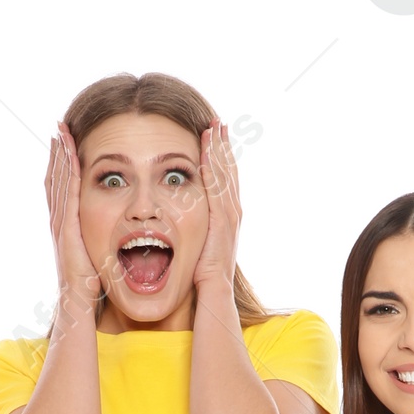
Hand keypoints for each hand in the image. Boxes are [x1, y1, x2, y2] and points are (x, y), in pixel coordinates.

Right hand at [44, 123, 99, 310]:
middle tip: (59, 127)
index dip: (62, 164)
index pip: (62, 187)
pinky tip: (71, 156)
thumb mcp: (96, 255)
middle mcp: (59, 221)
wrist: (80, 305)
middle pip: (55, 178)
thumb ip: (100, 240)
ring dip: (60, 156)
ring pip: (59, 182)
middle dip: (57, 152)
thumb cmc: (91, 285)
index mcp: (66, 226)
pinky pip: (68, 195)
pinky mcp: (67, 230)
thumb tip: (115, 232)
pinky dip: (68, 174)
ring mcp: (61, 225)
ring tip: (61, 133)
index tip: (65, 142)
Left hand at [194, 119, 240, 294]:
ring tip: (214, 127)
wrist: (213, 291)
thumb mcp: (200, 245)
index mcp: (227, 216)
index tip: (216, 137)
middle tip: (218, 122)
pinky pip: (216, 185)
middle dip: (223, 146)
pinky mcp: (222, 219)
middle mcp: (232, 211)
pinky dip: (213, 165)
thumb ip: (196, 228)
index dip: (221, 158)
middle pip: (228, 171)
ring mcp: (229, 214)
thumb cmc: (203, 274)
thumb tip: (180, 218)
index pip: (225, 180)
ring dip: (219, 149)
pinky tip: (207, 149)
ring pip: (224, 174)